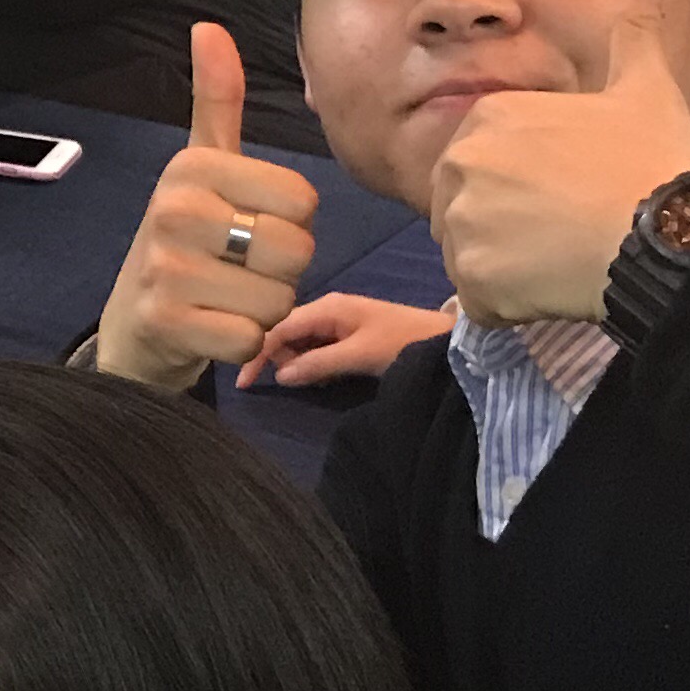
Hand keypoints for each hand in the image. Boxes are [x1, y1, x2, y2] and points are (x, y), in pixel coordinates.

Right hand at [88, 25, 322, 388]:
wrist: (135, 322)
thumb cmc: (187, 240)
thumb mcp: (201, 167)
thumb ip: (218, 100)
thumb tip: (209, 27)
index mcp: (192, 167)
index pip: (303, 201)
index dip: (289, 224)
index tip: (247, 227)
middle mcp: (174, 209)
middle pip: (296, 250)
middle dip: (279, 271)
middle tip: (236, 270)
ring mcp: (166, 267)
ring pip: (278, 297)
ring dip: (261, 309)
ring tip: (223, 298)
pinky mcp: (166, 322)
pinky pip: (250, 337)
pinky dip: (241, 342)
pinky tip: (211, 329)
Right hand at [237, 293, 457, 389]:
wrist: (445, 340)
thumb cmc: (404, 343)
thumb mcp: (359, 356)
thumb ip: (318, 364)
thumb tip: (281, 376)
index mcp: (328, 307)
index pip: (278, 327)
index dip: (257, 353)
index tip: (244, 383)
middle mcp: (328, 309)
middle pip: (285, 333)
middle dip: (281, 359)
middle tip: (299, 383)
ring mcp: (338, 320)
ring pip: (300, 342)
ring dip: (299, 363)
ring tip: (317, 381)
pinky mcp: (347, 333)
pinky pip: (317, 347)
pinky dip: (314, 363)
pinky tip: (325, 377)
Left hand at [428, 0, 689, 326]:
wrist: (668, 235)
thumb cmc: (654, 162)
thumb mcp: (644, 86)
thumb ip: (635, 28)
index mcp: (492, 118)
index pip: (487, 164)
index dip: (529, 187)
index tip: (572, 195)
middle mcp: (463, 163)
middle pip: (469, 209)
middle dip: (510, 228)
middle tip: (568, 232)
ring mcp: (462, 221)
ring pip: (472, 255)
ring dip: (510, 267)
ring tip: (565, 258)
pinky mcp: (472, 277)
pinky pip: (478, 300)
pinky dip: (510, 305)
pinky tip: (556, 288)